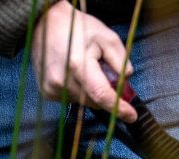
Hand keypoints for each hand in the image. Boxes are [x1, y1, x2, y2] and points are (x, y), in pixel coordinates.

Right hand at [32, 1, 136, 122]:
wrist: (46, 22)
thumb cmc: (79, 28)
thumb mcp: (108, 38)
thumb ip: (121, 62)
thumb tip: (125, 84)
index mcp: (77, 64)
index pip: (101, 95)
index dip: (118, 108)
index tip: (131, 116)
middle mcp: (61, 79)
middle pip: (95, 101)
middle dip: (106, 93)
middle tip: (104, 73)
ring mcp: (51, 86)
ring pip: (85, 102)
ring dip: (92, 92)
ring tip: (86, 69)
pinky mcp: (46, 91)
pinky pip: (73, 100)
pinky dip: (80, 91)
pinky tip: (75, 75)